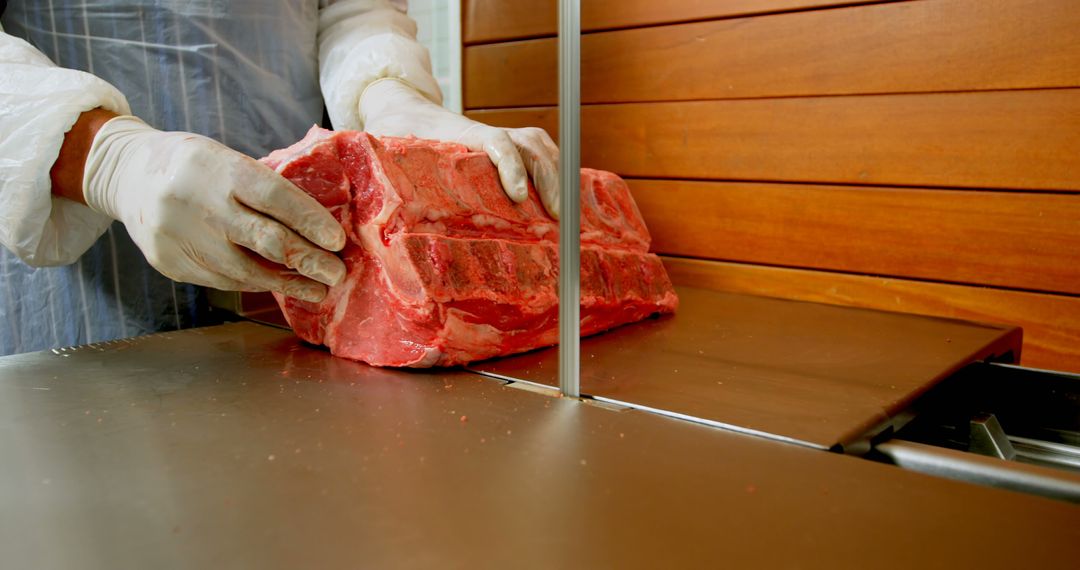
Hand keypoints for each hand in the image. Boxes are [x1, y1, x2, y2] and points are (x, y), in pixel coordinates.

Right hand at [82, 116, 346, 301]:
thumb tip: (319, 226)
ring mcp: (181, 237)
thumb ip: (263, 188)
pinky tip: (280, 284)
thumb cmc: (196, 166)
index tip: (337, 240)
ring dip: (289, 282)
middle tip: (338, 273)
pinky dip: (257, 283)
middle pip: (265, 240)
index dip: (310, 221)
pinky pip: (224, 281)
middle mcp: (199, 204)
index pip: (274, 197)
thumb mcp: (226, 159)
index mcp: (219, 169)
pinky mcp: (170, 263)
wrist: (126, 173)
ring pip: (246, 271)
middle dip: (308, 261)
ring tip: (319, 288)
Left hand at [359, 79, 559, 218]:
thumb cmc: (390, 130)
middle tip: (559, 216)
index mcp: (458, 135)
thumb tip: (380, 200)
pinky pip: (537, 154)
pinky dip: (554, 173)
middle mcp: (484, 133)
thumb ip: (385, 168)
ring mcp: (496, 139)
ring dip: (558, 175)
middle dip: (550, 178)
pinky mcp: (502, 149)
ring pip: (539, 146)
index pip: (495, 141)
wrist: (398, 106)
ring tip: (567, 213)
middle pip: (530, 144)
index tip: (518, 196)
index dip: (511, 166)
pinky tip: (561, 202)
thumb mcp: (383, 149)